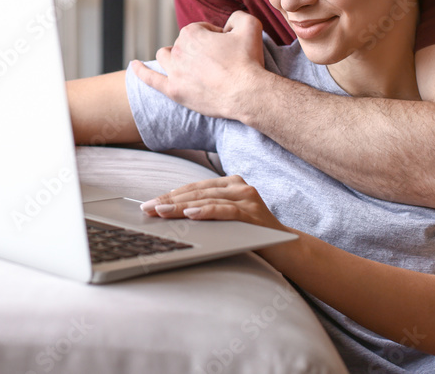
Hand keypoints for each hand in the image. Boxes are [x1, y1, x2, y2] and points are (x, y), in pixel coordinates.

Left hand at [130, 10, 265, 120]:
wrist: (247, 94)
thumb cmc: (249, 61)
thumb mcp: (250, 26)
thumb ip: (237, 16)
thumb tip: (229, 22)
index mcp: (192, 33)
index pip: (199, 29)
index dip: (214, 37)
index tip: (226, 47)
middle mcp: (178, 50)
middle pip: (183, 44)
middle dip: (197, 49)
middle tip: (218, 62)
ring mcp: (173, 72)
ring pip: (165, 57)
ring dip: (172, 56)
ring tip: (185, 63)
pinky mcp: (173, 91)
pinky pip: (150, 79)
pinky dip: (140, 71)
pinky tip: (134, 65)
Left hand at [139, 175, 284, 231]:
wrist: (287, 250)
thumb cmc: (251, 237)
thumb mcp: (225, 222)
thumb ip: (205, 214)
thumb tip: (169, 217)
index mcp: (230, 184)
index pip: (194, 188)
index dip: (170, 195)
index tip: (148, 204)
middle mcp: (239, 186)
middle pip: (197, 192)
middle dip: (169, 201)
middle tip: (147, 208)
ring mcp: (247, 198)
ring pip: (207, 199)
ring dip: (180, 206)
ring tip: (161, 211)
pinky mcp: (253, 213)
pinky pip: (225, 210)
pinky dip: (206, 211)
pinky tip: (189, 214)